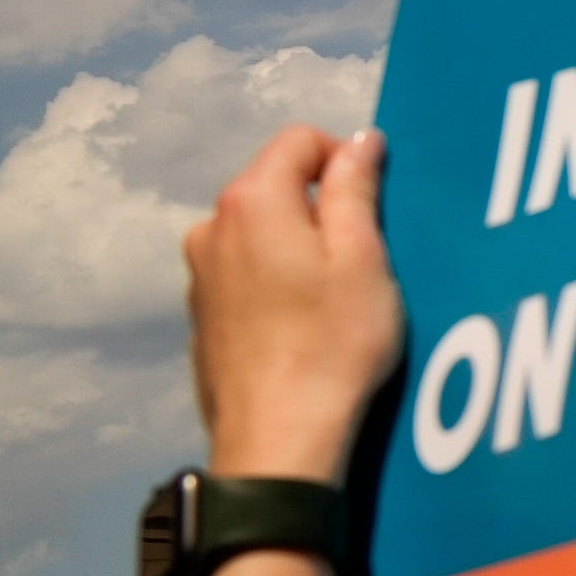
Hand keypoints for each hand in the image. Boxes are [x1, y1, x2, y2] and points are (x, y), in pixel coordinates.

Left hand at [184, 128, 404, 483]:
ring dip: (298, 247)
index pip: (300, 140)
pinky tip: (303, 329)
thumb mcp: (364, 258)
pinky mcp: (201, 315)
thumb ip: (356, 189)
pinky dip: (275, 284)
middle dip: (322, 208)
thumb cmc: (333, 343)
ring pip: (260, 233)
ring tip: (335, 300)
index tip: (376, 211)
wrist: (278, 435)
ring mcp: (199, 274)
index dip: (346, 161)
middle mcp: (211, 227)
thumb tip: (359, 140)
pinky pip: (245, 274)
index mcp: (252, 201)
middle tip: (365, 262)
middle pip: (276, 186)